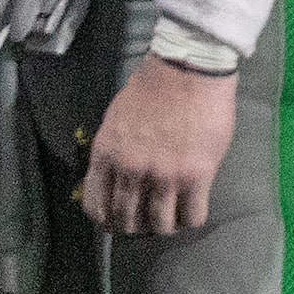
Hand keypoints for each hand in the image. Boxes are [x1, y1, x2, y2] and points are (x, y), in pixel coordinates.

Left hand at [83, 54, 237, 233]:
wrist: (188, 68)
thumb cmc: (152, 87)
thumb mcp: (116, 119)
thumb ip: (113, 151)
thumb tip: (115, 174)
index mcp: (107, 155)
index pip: (96, 205)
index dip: (106, 220)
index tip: (116, 221)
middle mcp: (131, 171)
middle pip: (127, 220)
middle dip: (137, 226)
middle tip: (148, 220)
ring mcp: (164, 175)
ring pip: (161, 224)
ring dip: (166, 226)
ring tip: (174, 218)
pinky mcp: (196, 175)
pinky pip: (193, 215)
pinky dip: (192, 219)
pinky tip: (194, 211)